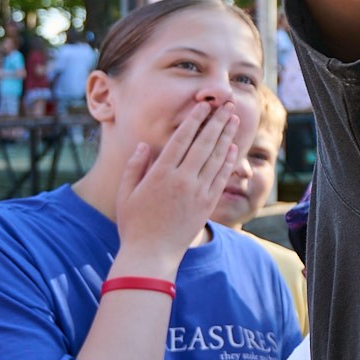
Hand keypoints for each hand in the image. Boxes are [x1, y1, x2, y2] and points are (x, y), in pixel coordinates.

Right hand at [113, 101, 240, 268]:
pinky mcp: (208, 204)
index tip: (203, 106)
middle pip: (204, 144)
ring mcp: (198, 192)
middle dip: (217, 122)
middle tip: (227, 105)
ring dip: (226, 136)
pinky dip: (228, 161)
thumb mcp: (125, 194)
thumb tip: (144, 145)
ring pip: (216, 158)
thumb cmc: (134, 224)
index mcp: (160, 174)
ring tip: (234, 120)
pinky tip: (233, 148)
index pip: (181, 140)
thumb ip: (134, 167)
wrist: (152, 254)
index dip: (194, 121)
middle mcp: (182, 180)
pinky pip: (221, 177)